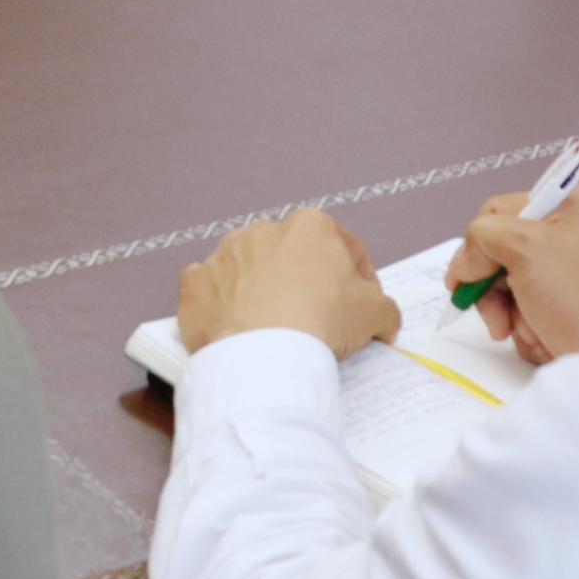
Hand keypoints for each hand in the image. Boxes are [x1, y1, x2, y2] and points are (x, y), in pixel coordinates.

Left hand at [180, 208, 398, 357]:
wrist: (264, 352)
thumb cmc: (322, 320)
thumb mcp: (374, 313)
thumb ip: (384, 309)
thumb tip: (383, 319)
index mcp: (310, 226)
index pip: (343, 247)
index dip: (358, 278)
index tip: (361, 304)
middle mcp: (262, 231)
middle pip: (291, 256)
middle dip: (304, 280)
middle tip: (315, 317)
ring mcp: (223, 255)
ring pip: (247, 269)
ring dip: (259, 289)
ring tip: (272, 326)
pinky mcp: (195, 284)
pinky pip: (209, 291)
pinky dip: (220, 305)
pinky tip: (234, 327)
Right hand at [456, 186, 578, 366]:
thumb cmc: (578, 296)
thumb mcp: (526, 248)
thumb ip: (483, 238)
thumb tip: (464, 265)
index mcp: (565, 204)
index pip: (495, 214)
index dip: (477, 247)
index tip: (469, 279)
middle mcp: (565, 232)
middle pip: (497, 253)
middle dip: (493, 290)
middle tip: (498, 315)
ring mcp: (561, 269)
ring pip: (504, 285)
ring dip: (507, 312)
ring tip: (527, 328)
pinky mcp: (559, 300)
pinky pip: (520, 308)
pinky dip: (522, 326)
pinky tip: (540, 334)